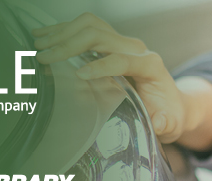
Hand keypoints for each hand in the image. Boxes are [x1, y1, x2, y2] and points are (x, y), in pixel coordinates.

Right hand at [32, 13, 185, 142]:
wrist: (172, 102)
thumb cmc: (169, 114)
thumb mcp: (171, 124)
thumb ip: (166, 123)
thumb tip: (159, 121)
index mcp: (150, 66)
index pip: (122, 60)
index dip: (101, 66)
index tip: (78, 74)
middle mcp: (137, 49)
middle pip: (100, 35)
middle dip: (69, 45)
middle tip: (43, 57)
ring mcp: (124, 43)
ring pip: (91, 25)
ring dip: (62, 32)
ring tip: (39, 44)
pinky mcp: (113, 43)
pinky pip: (87, 28)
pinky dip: (64, 30)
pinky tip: (44, 36)